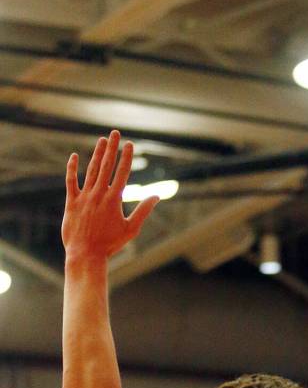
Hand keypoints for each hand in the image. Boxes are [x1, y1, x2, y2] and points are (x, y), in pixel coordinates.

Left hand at [62, 131, 158, 260]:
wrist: (85, 254)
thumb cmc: (110, 244)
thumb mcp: (131, 229)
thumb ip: (143, 210)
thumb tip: (157, 196)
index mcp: (114, 199)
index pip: (122, 172)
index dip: (126, 157)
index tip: (129, 144)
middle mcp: (99, 194)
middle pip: (107, 166)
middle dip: (112, 148)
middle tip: (115, 133)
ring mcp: (84, 197)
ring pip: (91, 170)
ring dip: (97, 154)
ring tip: (102, 140)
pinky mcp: (71, 203)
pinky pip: (70, 181)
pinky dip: (72, 169)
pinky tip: (73, 156)